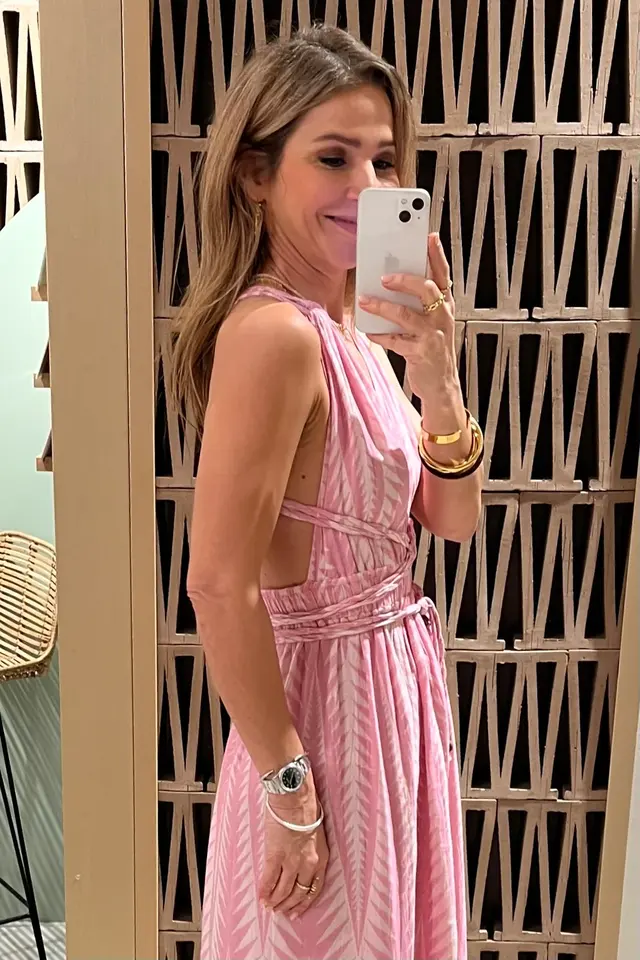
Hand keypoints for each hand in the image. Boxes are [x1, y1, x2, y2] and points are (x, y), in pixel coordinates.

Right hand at [259, 779, 328, 920]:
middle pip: (298, 892)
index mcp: (321, 858)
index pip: (315, 889)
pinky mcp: (275, 856)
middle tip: (281, 911)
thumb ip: (311, 852)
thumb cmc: (306, 808)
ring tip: (269, 906)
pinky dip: (264, 891)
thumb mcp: (316, 834)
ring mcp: (291, 861)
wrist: (294, 797)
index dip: (305, 903)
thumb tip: (301, 864)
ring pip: (284, 890)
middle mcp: (308, 863)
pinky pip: (269, 879)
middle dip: (289, 904)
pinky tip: (261, 897)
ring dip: (275, 901)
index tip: (298, 911)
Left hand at [359, 233, 463, 432]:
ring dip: (383, 306)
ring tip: (365, 301)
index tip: (428, 236)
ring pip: (407, 315)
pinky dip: (379, 335)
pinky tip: (368, 330)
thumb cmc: (432, 348)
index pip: (442, 274)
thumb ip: (419, 301)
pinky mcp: (420, 353)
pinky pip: (395, 341)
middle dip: (405, 279)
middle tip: (385, 276)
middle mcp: (442, 317)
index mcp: (445, 305)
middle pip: (426, 289)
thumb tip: (393, 278)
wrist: (441, 384)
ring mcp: (432, 335)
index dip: (436, 255)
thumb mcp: (432, 321)